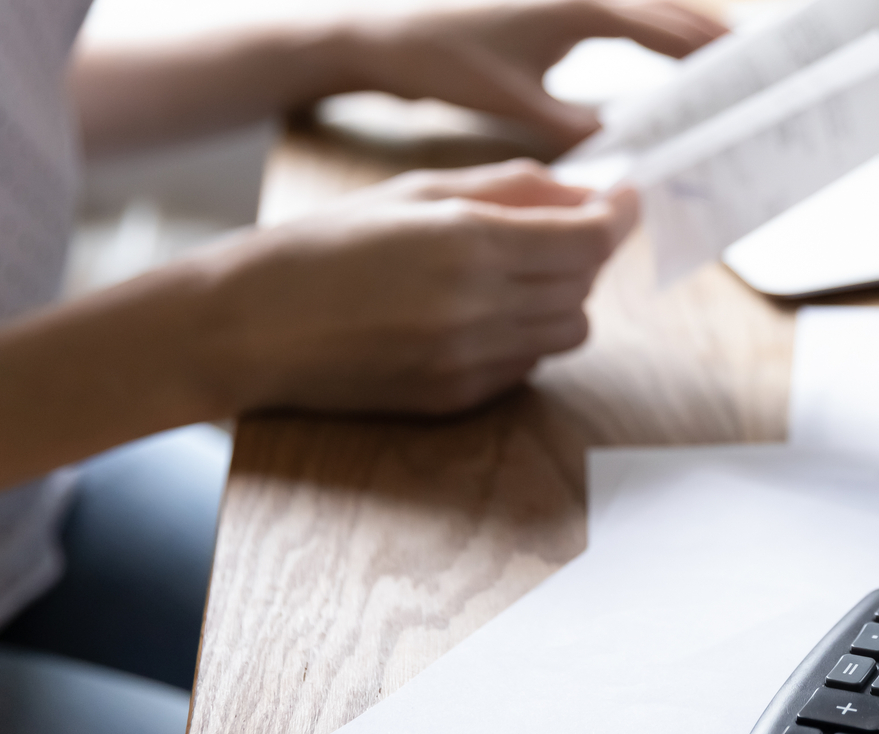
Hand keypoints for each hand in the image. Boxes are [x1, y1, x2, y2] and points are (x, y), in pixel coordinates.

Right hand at [188, 160, 637, 414]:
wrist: (252, 326)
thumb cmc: (328, 246)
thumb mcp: (418, 193)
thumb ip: (510, 189)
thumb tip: (584, 192)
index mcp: (469, 243)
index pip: (589, 240)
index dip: (618, 218)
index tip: (626, 201)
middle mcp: (479, 308)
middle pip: (586, 286)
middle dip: (583, 255)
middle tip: (555, 231)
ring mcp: (470, 361)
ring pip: (569, 332)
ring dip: (559, 300)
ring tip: (510, 277)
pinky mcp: (458, 399)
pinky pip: (529, 366)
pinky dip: (522, 338)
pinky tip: (475, 317)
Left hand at [339, 0, 727, 147]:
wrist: (388, 33)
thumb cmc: (446, 64)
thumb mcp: (518, 107)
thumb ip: (579, 129)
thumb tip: (633, 154)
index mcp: (581, 10)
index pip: (664, 31)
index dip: (710, 57)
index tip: (747, 80)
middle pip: (670, 10)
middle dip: (715, 39)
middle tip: (759, 69)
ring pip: (651, 7)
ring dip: (690, 31)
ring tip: (731, 61)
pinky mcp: (558, 3)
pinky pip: (626, 14)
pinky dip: (657, 32)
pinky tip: (670, 56)